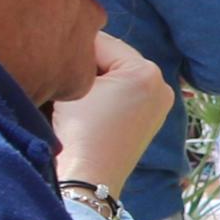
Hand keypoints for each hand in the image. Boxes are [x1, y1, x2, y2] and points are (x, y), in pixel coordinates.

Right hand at [52, 33, 173, 193]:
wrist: (87, 177)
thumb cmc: (79, 131)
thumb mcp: (76, 83)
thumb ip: (80, 55)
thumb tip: (75, 43)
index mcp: (147, 72)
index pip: (103, 41)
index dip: (75, 49)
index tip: (58, 60)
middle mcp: (161, 85)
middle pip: (115, 58)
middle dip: (91, 64)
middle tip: (68, 78)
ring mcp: (159, 104)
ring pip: (119, 75)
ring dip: (98, 79)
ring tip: (78, 95)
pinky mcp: (151, 120)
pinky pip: (126, 94)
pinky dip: (108, 94)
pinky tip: (92, 107)